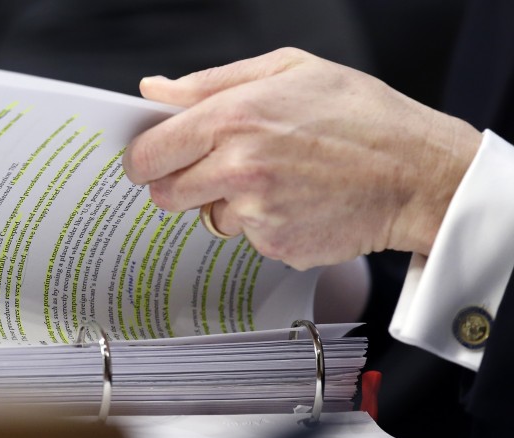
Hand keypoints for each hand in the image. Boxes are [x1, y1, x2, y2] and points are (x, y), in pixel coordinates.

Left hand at [122, 48, 481, 269]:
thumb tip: (156, 90)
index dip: (142, 160)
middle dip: (178, 184)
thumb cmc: (361, 115)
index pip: (149, 154)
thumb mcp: (288, 69)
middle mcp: (237, 169)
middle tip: (213, 168)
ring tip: (276, 179)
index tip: (147, 161)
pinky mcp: (275, 246)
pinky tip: (297, 200)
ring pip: (209, 218)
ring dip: (228, 203)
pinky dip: (264, 224)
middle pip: (165, 195)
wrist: (416, 173)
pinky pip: (248, 238)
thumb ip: (210, 81)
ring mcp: (256, 214)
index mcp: (232, 119)